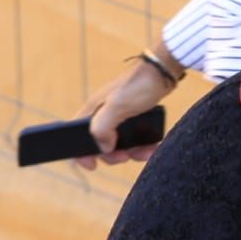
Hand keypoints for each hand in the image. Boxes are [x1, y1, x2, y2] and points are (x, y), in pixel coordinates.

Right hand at [71, 53, 178, 168]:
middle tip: (126, 157)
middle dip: (113, 155)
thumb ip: (103, 127)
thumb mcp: (118, 106)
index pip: (75, 135)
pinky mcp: (134, 117)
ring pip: (121, 143)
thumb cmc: (139, 86)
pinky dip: (143, 145)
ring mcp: (120, 116)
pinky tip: (153, 147)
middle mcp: (103, 114)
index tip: (92, 166)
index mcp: (93, 111)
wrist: (164, 73)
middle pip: (100, 144)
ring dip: (132, 152)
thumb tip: (102, 148)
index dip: (80, 154)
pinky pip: (135, 138)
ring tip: (146, 153)